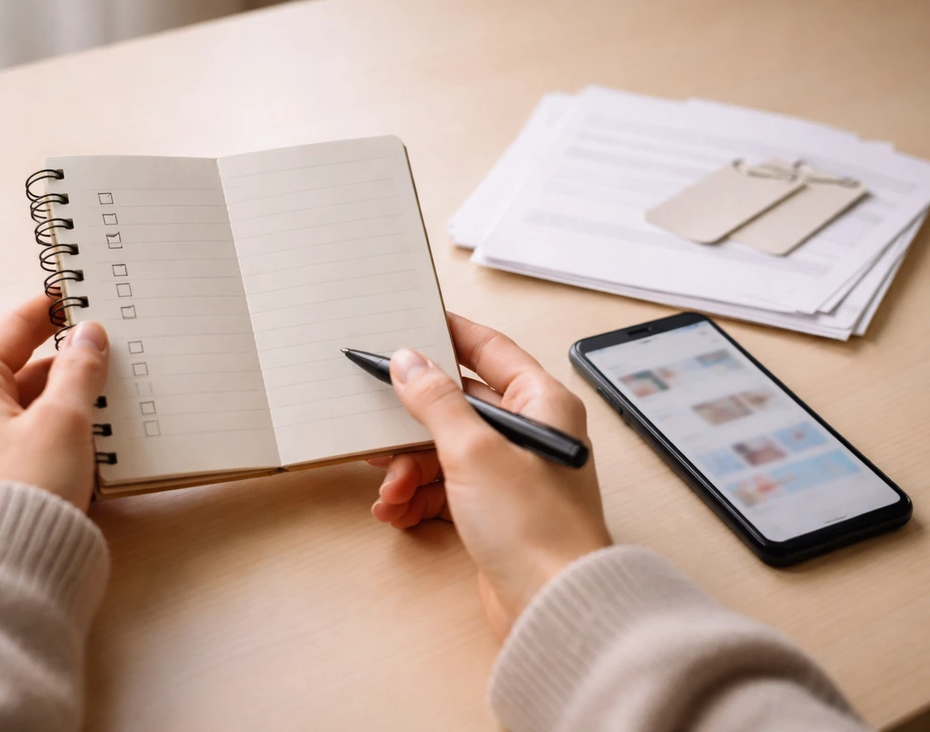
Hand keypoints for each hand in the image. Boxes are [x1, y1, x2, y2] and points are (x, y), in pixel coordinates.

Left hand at [0, 295, 109, 510]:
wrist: (9, 564)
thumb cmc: (29, 487)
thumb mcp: (64, 418)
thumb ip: (80, 371)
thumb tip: (89, 335)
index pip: (11, 329)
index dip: (47, 310)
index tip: (76, 294)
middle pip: (21, 367)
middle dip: (65, 359)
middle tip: (107, 348)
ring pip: (28, 403)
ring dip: (66, 395)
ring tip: (108, 391)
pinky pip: (30, 433)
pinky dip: (59, 424)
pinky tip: (91, 430)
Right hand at [370, 314, 610, 639]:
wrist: (551, 607)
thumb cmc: (537, 529)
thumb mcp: (474, 451)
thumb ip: (436, 401)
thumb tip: (410, 361)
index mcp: (541, 404)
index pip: (491, 351)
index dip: (450, 335)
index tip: (413, 324)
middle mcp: (530, 434)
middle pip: (459, 406)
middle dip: (414, 423)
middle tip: (379, 424)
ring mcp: (512, 474)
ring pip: (446, 451)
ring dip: (411, 468)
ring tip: (390, 488)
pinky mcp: (495, 512)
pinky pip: (448, 489)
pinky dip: (420, 497)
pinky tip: (397, 511)